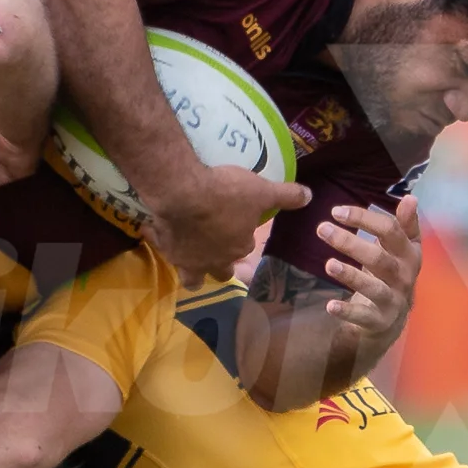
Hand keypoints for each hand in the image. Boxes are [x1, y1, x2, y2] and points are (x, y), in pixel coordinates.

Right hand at [143, 163, 309, 281]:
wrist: (182, 192)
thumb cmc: (226, 193)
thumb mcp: (261, 190)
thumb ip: (285, 195)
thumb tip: (310, 196)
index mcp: (237, 247)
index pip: (245, 248)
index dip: (243, 235)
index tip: (239, 221)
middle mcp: (213, 260)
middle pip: (220, 273)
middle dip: (220, 264)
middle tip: (216, 246)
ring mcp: (187, 258)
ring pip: (190, 277)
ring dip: (191, 267)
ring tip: (187, 251)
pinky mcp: (165, 248)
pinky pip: (162, 248)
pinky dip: (161, 240)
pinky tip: (157, 227)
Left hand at [317, 194, 423, 339]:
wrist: (392, 318)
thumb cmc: (391, 274)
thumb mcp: (400, 248)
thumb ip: (404, 224)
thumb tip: (410, 197)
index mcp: (410, 253)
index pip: (390, 231)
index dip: (364, 219)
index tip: (335, 211)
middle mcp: (405, 276)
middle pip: (379, 257)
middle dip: (350, 243)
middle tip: (322, 229)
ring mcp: (393, 299)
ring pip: (372, 286)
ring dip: (350, 275)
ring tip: (328, 264)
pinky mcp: (380, 320)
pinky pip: (364, 315)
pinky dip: (347, 311)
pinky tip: (330, 306)